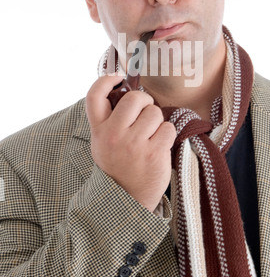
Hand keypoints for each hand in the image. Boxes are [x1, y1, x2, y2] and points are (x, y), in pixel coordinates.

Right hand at [86, 75, 175, 211]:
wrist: (126, 200)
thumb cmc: (118, 165)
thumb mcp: (103, 143)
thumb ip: (110, 119)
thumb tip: (126, 89)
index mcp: (99, 131)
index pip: (94, 96)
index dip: (106, 80)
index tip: (117, 77)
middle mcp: (114, 135)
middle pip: (134, 99)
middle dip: (144, 101)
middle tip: (144, 111)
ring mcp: (134, 145)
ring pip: (154, 112)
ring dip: (157, 121)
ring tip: (150, 135)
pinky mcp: (154, 153)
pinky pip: (168, 128)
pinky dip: (167, 134)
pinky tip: (159, 145)